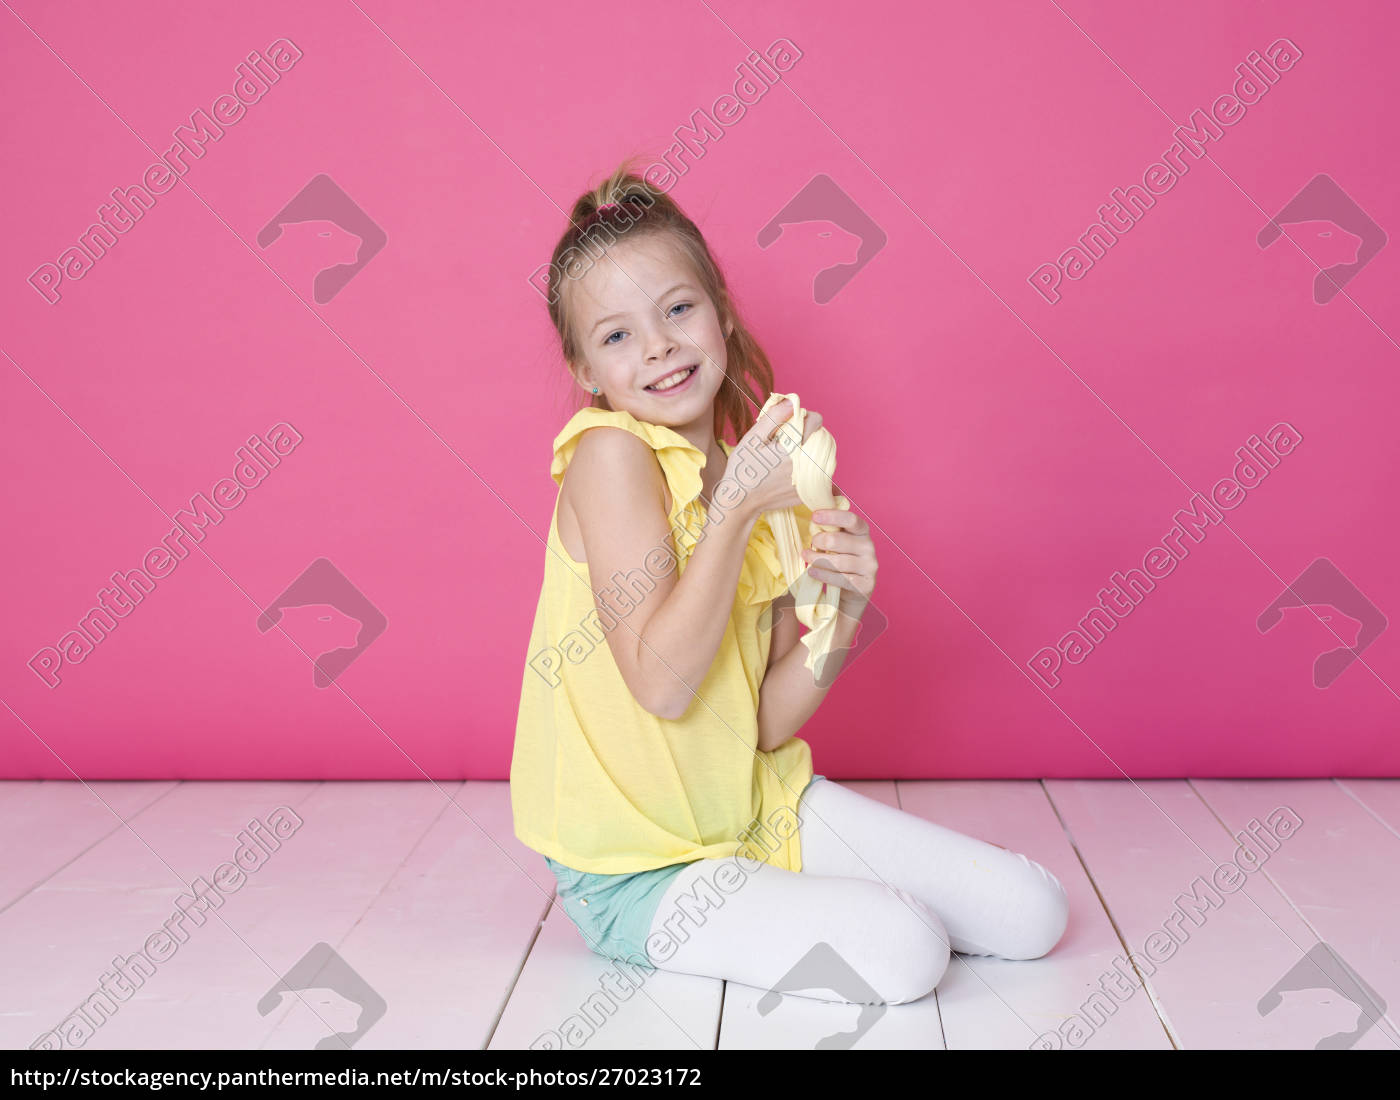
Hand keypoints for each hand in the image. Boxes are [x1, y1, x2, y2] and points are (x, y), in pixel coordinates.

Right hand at [722, 399, 825, 520]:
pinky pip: (818, 475)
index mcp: (794, 447)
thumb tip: (792, 402)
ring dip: (809, 452)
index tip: (792, 424)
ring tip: (788, 459)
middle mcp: (806, 464)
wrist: (741, 502)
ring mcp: (809, 481)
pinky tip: (790, 473)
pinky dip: (808, 470)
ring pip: (821, 456)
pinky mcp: (809, 493)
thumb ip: (774, 417)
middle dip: (806, 436)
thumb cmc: (743, 468)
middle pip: (820, 438)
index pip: (816, 421)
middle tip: (785, 444)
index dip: (804, 418)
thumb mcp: (752, 439)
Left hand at [801, 508, 875, 615]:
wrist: (853, 590)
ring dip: (817, 560)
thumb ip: (830, 531)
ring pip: (838, 562)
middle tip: (811, 544)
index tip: (814, 517)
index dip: (832, 516)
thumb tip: (813, 520)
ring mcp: (869, 566)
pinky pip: (841, 579)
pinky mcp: (865, 584)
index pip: (851, 519)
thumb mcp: (837, 543)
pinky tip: (812, 572)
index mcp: (862, 532)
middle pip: (839, 540)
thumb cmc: (841, 560)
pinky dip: (823, 575)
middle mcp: (869, 547)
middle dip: (820, 541)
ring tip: (806, 557)